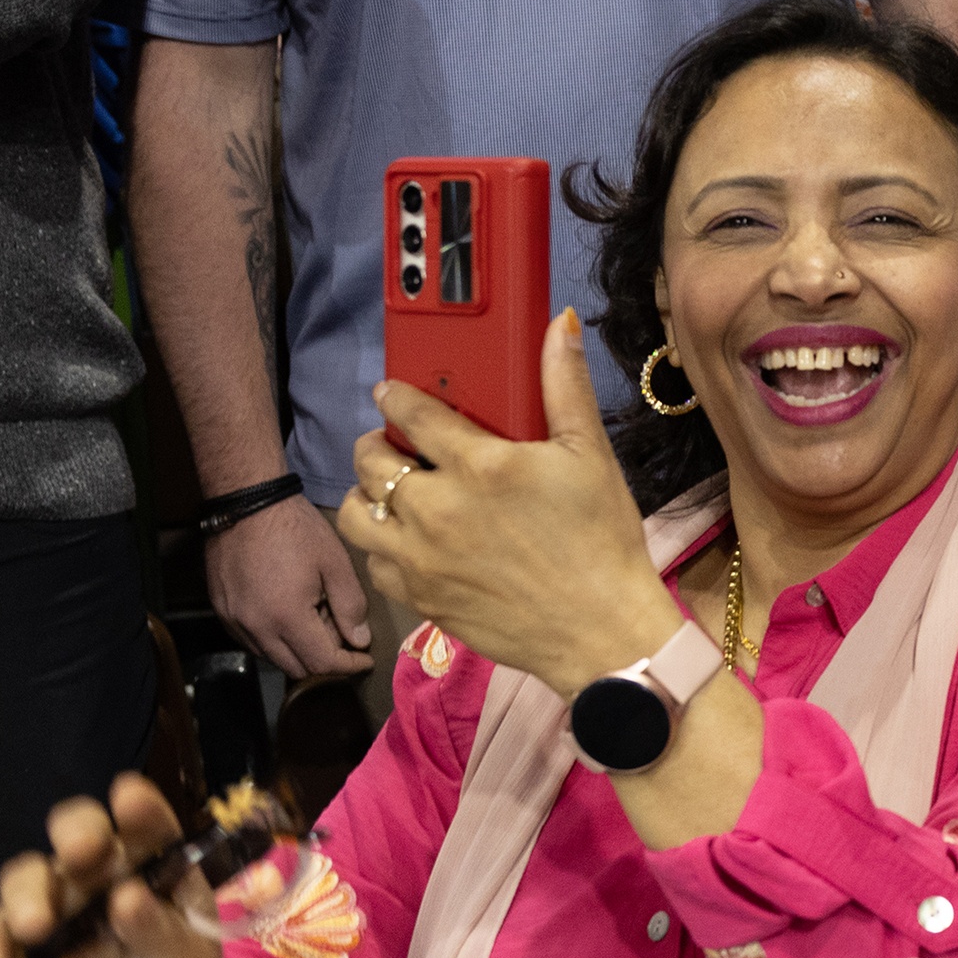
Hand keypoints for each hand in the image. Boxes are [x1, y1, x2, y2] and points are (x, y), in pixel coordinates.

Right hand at [0, 773, 225, 957]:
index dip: (140, 809)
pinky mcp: (19, 950)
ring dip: (28, 891)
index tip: (131, 798)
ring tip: (38, 926)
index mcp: (156, 873)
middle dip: (75, 831)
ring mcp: (56, 910)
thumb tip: (128, 898)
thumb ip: (165, 936)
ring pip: (27, 874)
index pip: (149, 829)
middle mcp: (102, 879)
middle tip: (81, 852)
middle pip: (77, 832)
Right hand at [205, 494, 371, 680]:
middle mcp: (256, 627)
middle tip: (339, 632)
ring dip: (297, 650)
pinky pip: (251, 641)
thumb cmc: (295, 529)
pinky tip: (286, 615)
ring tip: (313, 618)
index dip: (348, 667)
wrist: (247, 502)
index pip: (321, 663)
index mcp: (286, 617)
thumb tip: (359, 641)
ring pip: (271, 657)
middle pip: (296, 668)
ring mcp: (234, 621)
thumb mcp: (334, 563)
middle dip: (323, 660)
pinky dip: (273, 640)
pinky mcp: (222, 611)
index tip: (364, 660)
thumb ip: (350, 606)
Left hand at [335, 308, 685, 700]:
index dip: (395, 397)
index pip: (410, 414)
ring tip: (389, 492)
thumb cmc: (603, 542)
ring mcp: (422, 558)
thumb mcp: (591, 456)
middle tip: (395, 444)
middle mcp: (437, 510)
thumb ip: (565, 386)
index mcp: (479, 466)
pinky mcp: (420, 598)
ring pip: (355, 513)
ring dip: (365, 495)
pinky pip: (374, 562)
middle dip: (376, 444)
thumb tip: (558, 324)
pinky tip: (409, 540)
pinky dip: (383, 546)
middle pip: (369, 460)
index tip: (392, 393)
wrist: (602, 633)